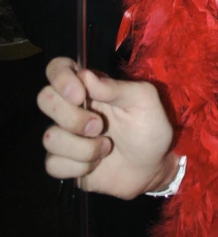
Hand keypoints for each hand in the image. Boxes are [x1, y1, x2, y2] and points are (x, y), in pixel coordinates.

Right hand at [37, 57, 177, 199]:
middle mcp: (73, 107)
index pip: (58, 68)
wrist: (153, 168)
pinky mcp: (64, 162)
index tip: (79, 95)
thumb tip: (85, 75)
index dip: (60, 78)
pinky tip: (95, 164)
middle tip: (99, 126)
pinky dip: (78, 167)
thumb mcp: (144, 101)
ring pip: (50, 137)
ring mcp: (66, 135)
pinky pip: (53, 164)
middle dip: (72, 117)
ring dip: (83, 148)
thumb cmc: (150, 128)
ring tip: (106, 148)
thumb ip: (116, 87)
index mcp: (90, 86)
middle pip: (44, 99)